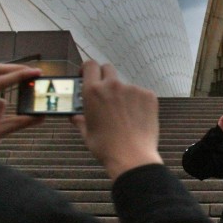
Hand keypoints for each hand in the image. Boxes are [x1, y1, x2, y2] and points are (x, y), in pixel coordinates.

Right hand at [70, 60, 162, 180]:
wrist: (132, 157)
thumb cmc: (106, 147)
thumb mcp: (87, 134)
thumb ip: (80, 120)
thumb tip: (75, 117)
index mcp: (93, 91)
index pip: (90, 65)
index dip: (88, 68)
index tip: (87, 75)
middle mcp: (113, 85)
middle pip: (108, 69)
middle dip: (105, 77)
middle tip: (105, 93)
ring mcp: (132, 89)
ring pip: (125, 85)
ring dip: (122, 94)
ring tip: (124, 115)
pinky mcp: (148, 96)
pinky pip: (141, 94)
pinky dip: (138, 103)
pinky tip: (136, 118)